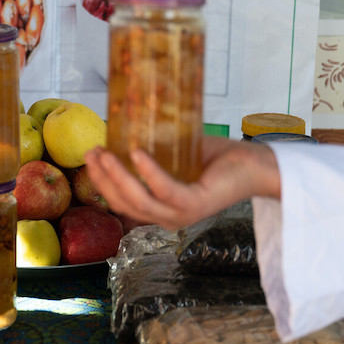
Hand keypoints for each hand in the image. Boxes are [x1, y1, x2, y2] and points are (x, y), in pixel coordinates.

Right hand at [84, 136, 281, 230]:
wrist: (253, 163)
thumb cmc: (215, 158)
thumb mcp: (174, 154)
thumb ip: (151, 149)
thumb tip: (122, 126)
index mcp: (160, 208)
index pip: (121, 201)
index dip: (101, 181)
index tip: (90, 156)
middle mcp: (168, 217)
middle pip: (124, 203)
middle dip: (103, 179)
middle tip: (92, 152)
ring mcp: (182, 214)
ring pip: (140, 201)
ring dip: (117, 176)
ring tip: (106, 152)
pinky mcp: (196, 205)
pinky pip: (165, 191)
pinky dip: (149, 173)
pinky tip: (136, 153)